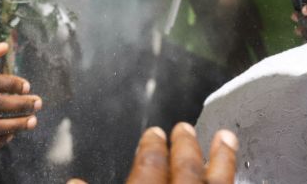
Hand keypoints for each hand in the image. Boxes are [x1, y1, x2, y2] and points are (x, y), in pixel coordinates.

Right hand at [67, 123, 237, 183]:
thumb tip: (74, 181)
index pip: (150, 166)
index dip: (152, 147)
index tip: (155, 134)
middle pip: (186, 170)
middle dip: (185, 146)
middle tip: (184, 128)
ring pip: (218, 183)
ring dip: (223, 160)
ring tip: (227, 138)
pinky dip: (230, 181)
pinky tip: (232, 178)